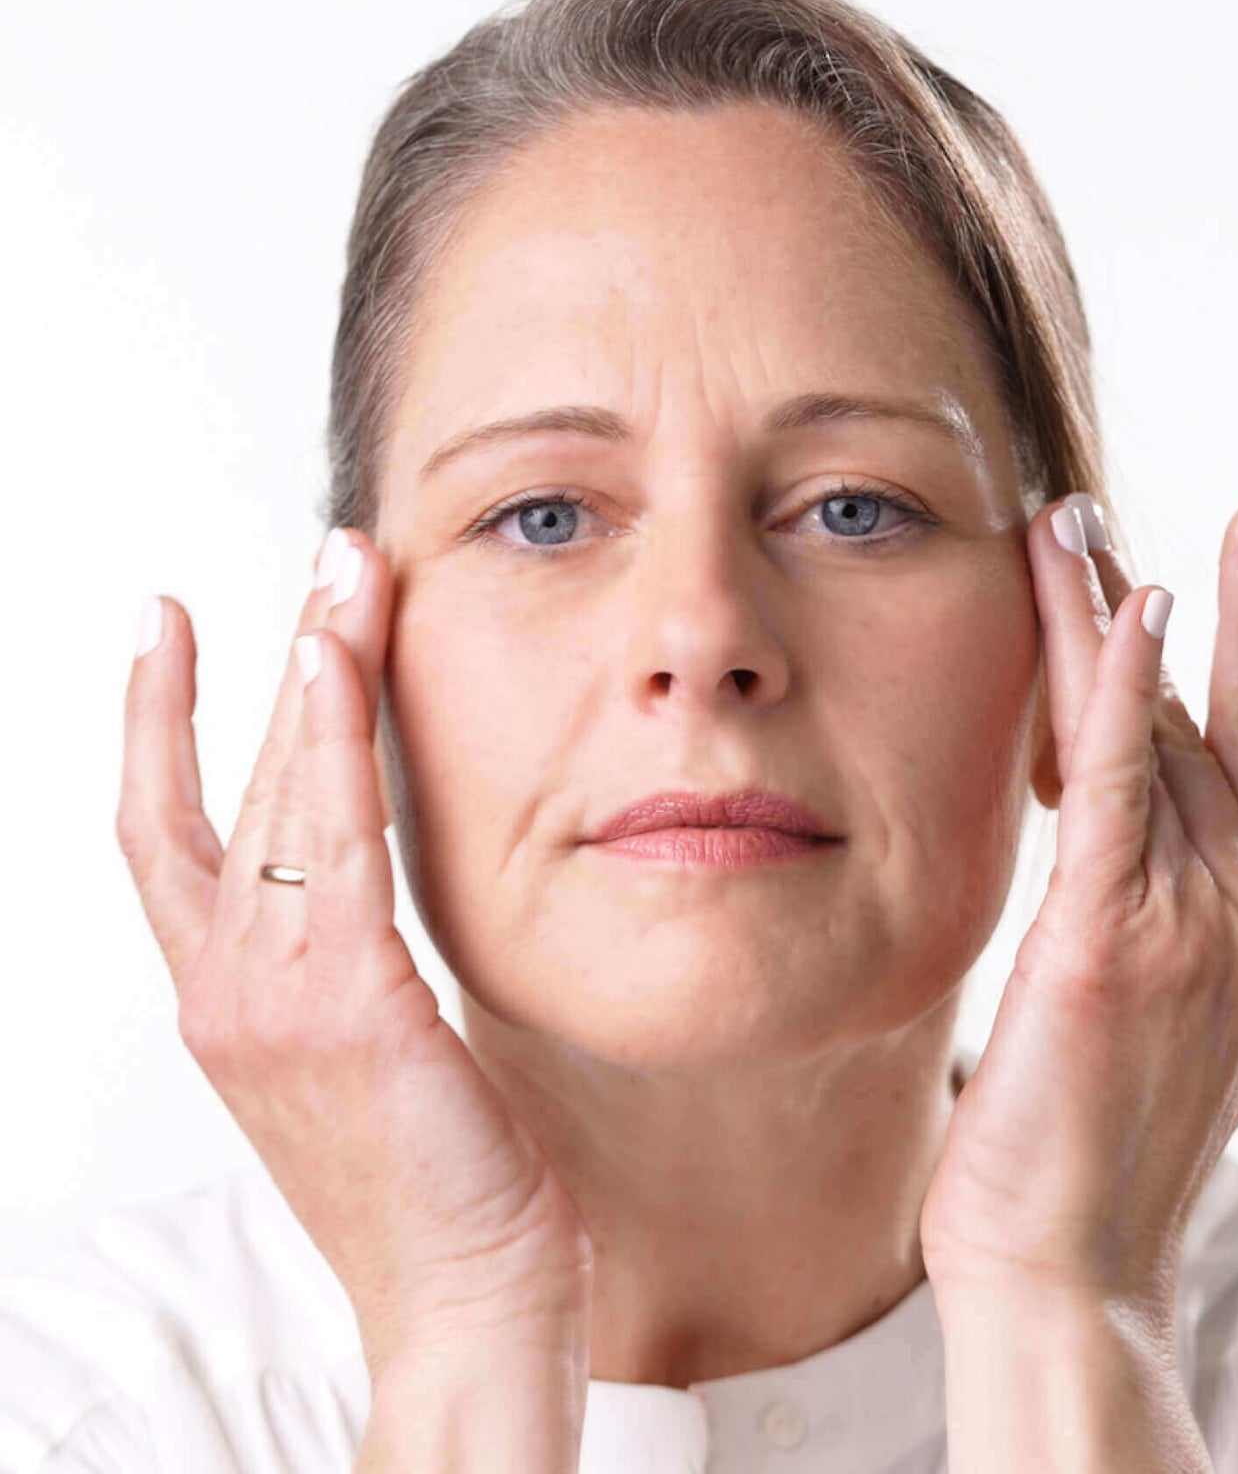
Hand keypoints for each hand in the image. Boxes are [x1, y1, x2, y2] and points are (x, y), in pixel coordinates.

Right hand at [117, 530, 593, 1381]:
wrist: (468, 1301)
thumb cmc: (437, 1176)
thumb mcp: (366, 1044)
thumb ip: (343, 946)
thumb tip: (364, 852)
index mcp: (224, 996)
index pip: (160, 830)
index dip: (151, 721)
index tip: (167, 623)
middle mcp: (225, 990)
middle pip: (233, 781)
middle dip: (276, 655)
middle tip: (327, 555)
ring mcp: (272, 999)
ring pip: (280, 791)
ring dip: (313, 667)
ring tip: (345, 572)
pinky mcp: (345, 1007)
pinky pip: (334, 842)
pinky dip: (333, 743)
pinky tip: (339, 663)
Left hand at [918, 494, 1237, 1320]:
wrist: (1071, 1270)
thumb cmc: (1114, 1138)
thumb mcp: (1227, 1015)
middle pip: (1218, 718)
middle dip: (1213, 602)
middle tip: (1206, 502)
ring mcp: (1193, 923)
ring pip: (1158, 730)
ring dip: (1113, 613)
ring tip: (1071, 520)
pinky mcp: (1111, 941)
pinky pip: (1120, 789)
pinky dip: (1124, 691)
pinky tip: (1130, 607)